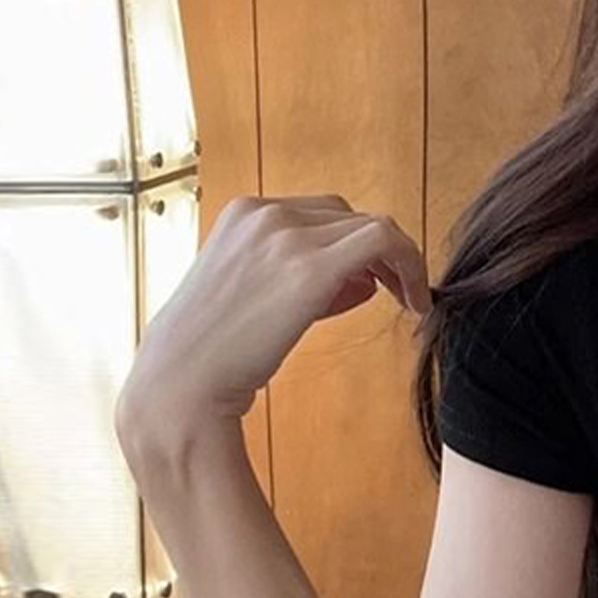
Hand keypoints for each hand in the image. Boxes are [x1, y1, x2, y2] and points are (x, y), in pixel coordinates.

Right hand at [116, 194, 433, 430]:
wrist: (181, 383)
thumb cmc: (212, 353)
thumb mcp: (249, 296)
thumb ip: (297, 276)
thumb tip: (362, 279)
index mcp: (242, 213)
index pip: (318, 214)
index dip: (349, 246)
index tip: (369, 283)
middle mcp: (264, 213)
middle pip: (347, 216)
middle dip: (376, 253)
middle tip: (396, 294)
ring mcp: (285, 236)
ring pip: (372, 227)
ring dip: (400, 261)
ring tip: (410, 301)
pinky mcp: (309, 268)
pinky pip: (384, 242)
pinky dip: (410, 266)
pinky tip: (417, 303)